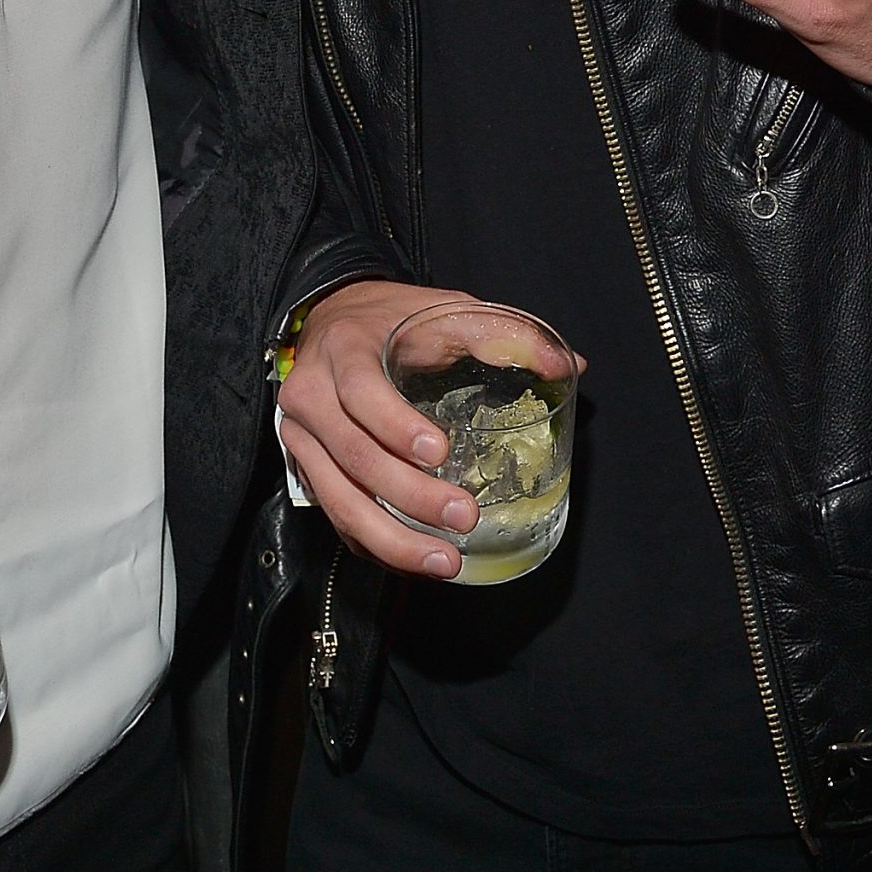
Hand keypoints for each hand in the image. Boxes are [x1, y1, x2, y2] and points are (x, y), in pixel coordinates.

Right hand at [281, 282, 581, 578]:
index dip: (396, 426)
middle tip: (464, 516)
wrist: (334, 321)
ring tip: (445, 560)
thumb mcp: (444, 310)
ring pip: (340, 500)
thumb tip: (569, 365)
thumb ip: (503, 334)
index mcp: (343, 352)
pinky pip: (337, 518)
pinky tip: (417, 562)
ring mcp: (303, 439)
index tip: (441, 452)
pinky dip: (376, 547)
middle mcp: (311, 397)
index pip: (361, 392)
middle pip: (354, 457)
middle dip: (410, 496)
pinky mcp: (308, 470)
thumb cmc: (392, 320)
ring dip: (392, 539)